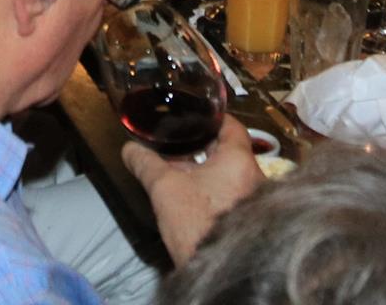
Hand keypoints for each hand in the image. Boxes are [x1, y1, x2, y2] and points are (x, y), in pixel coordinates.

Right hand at [121, 115, 261, 265]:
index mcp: (240, 160)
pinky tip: (196, 197)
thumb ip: (147, 165)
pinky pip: (234, 195)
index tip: (195, 116)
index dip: (212, 118)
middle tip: (182, 144)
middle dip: (204, 148)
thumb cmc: (196, 222)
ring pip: (231, 175)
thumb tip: (129, 149)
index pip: (231, 126)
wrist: (217, 269)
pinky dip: (216, 191)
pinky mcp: (251, 221)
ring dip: (209, 172)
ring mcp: (257, 201)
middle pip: (230, 151)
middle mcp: (256, 177)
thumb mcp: (165, 189)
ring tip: (184, 170)